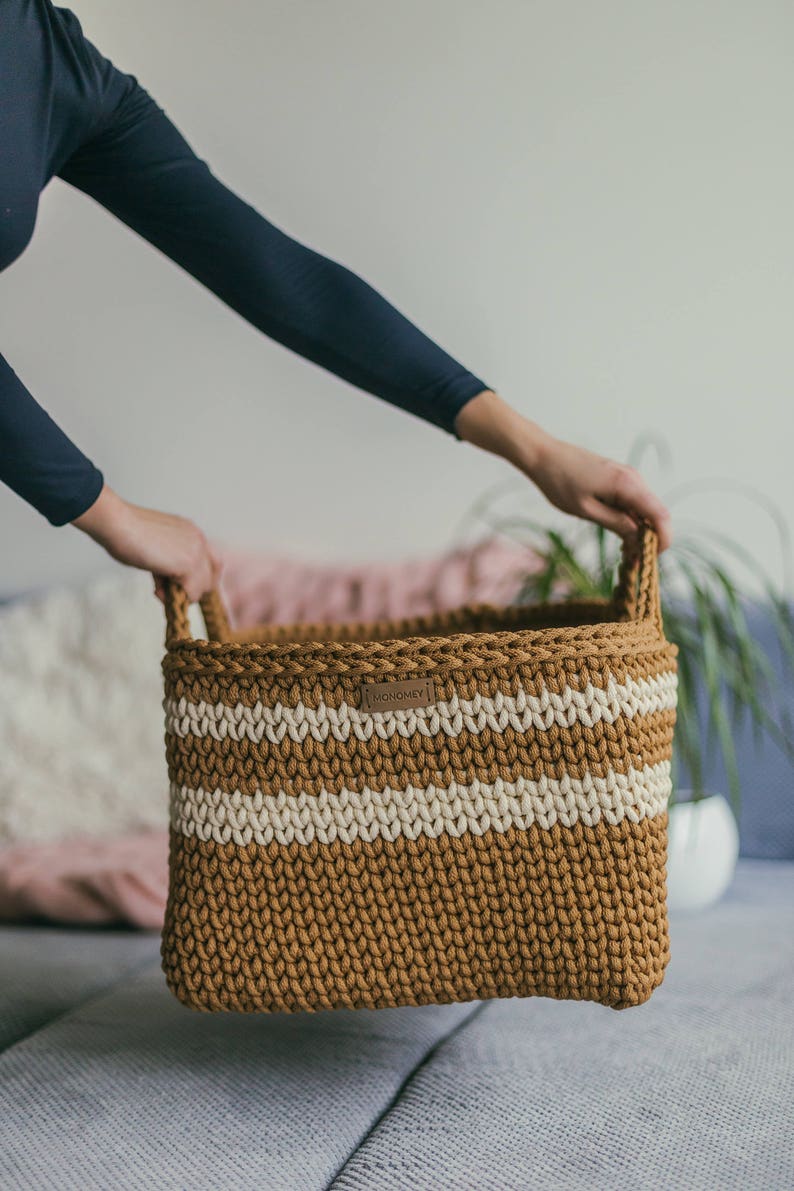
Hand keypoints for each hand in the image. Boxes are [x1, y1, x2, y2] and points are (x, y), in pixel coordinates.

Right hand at [72, 484, 221, 601]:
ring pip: (203, 588)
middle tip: (166, 589)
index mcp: (191, 531)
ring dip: (180, 595)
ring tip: (158, 588)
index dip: (195, 578)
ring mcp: (197, 551)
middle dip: (191, 589)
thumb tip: (170, 585)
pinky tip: (156, 589)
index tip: (178, 586)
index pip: (210, 562)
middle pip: (211, 576)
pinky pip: (192, 593)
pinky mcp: (189, 564)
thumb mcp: (155, 546)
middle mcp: (199, 539)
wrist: (118, 523)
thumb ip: (168, 561)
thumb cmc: (125, 532)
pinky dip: (173, 598)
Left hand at [454, 389, 672, 550]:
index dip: (663, 540)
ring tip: (625, 556)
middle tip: (633, 565)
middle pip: (656, 515)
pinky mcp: (620, 480)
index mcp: (628, 485)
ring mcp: (628, 478)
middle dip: (650, 541)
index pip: (661, 516)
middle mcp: (634, 479)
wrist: (544, 456)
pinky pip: (634, 504)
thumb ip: (616, 523)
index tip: (651, 560)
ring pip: (645, 511)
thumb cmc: (560, 482)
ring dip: (640, 533)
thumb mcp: (586, 510)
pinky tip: (620, 538)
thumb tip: (639, 539)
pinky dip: (632, 522)